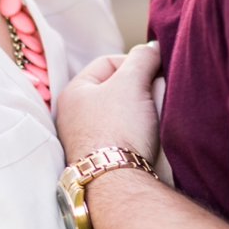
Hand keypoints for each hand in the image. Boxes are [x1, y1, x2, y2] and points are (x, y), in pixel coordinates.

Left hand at [55, 43, 161, 164]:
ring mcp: (86, 138)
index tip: (155, 73)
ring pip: (123, 111)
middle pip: (116, 88)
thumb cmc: (117, 128)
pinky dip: (139, 130)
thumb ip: (142, 58)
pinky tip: (150, 135)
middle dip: (141, 88)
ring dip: (143, 109)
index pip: (108, 62)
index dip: (135, 63)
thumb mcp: (131, 82)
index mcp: (73, 92)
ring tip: (154, 116)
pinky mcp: (102, 157)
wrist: (117, 180)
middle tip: (155, 94)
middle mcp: (74, 115)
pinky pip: (125, 133)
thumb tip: (151, 48)